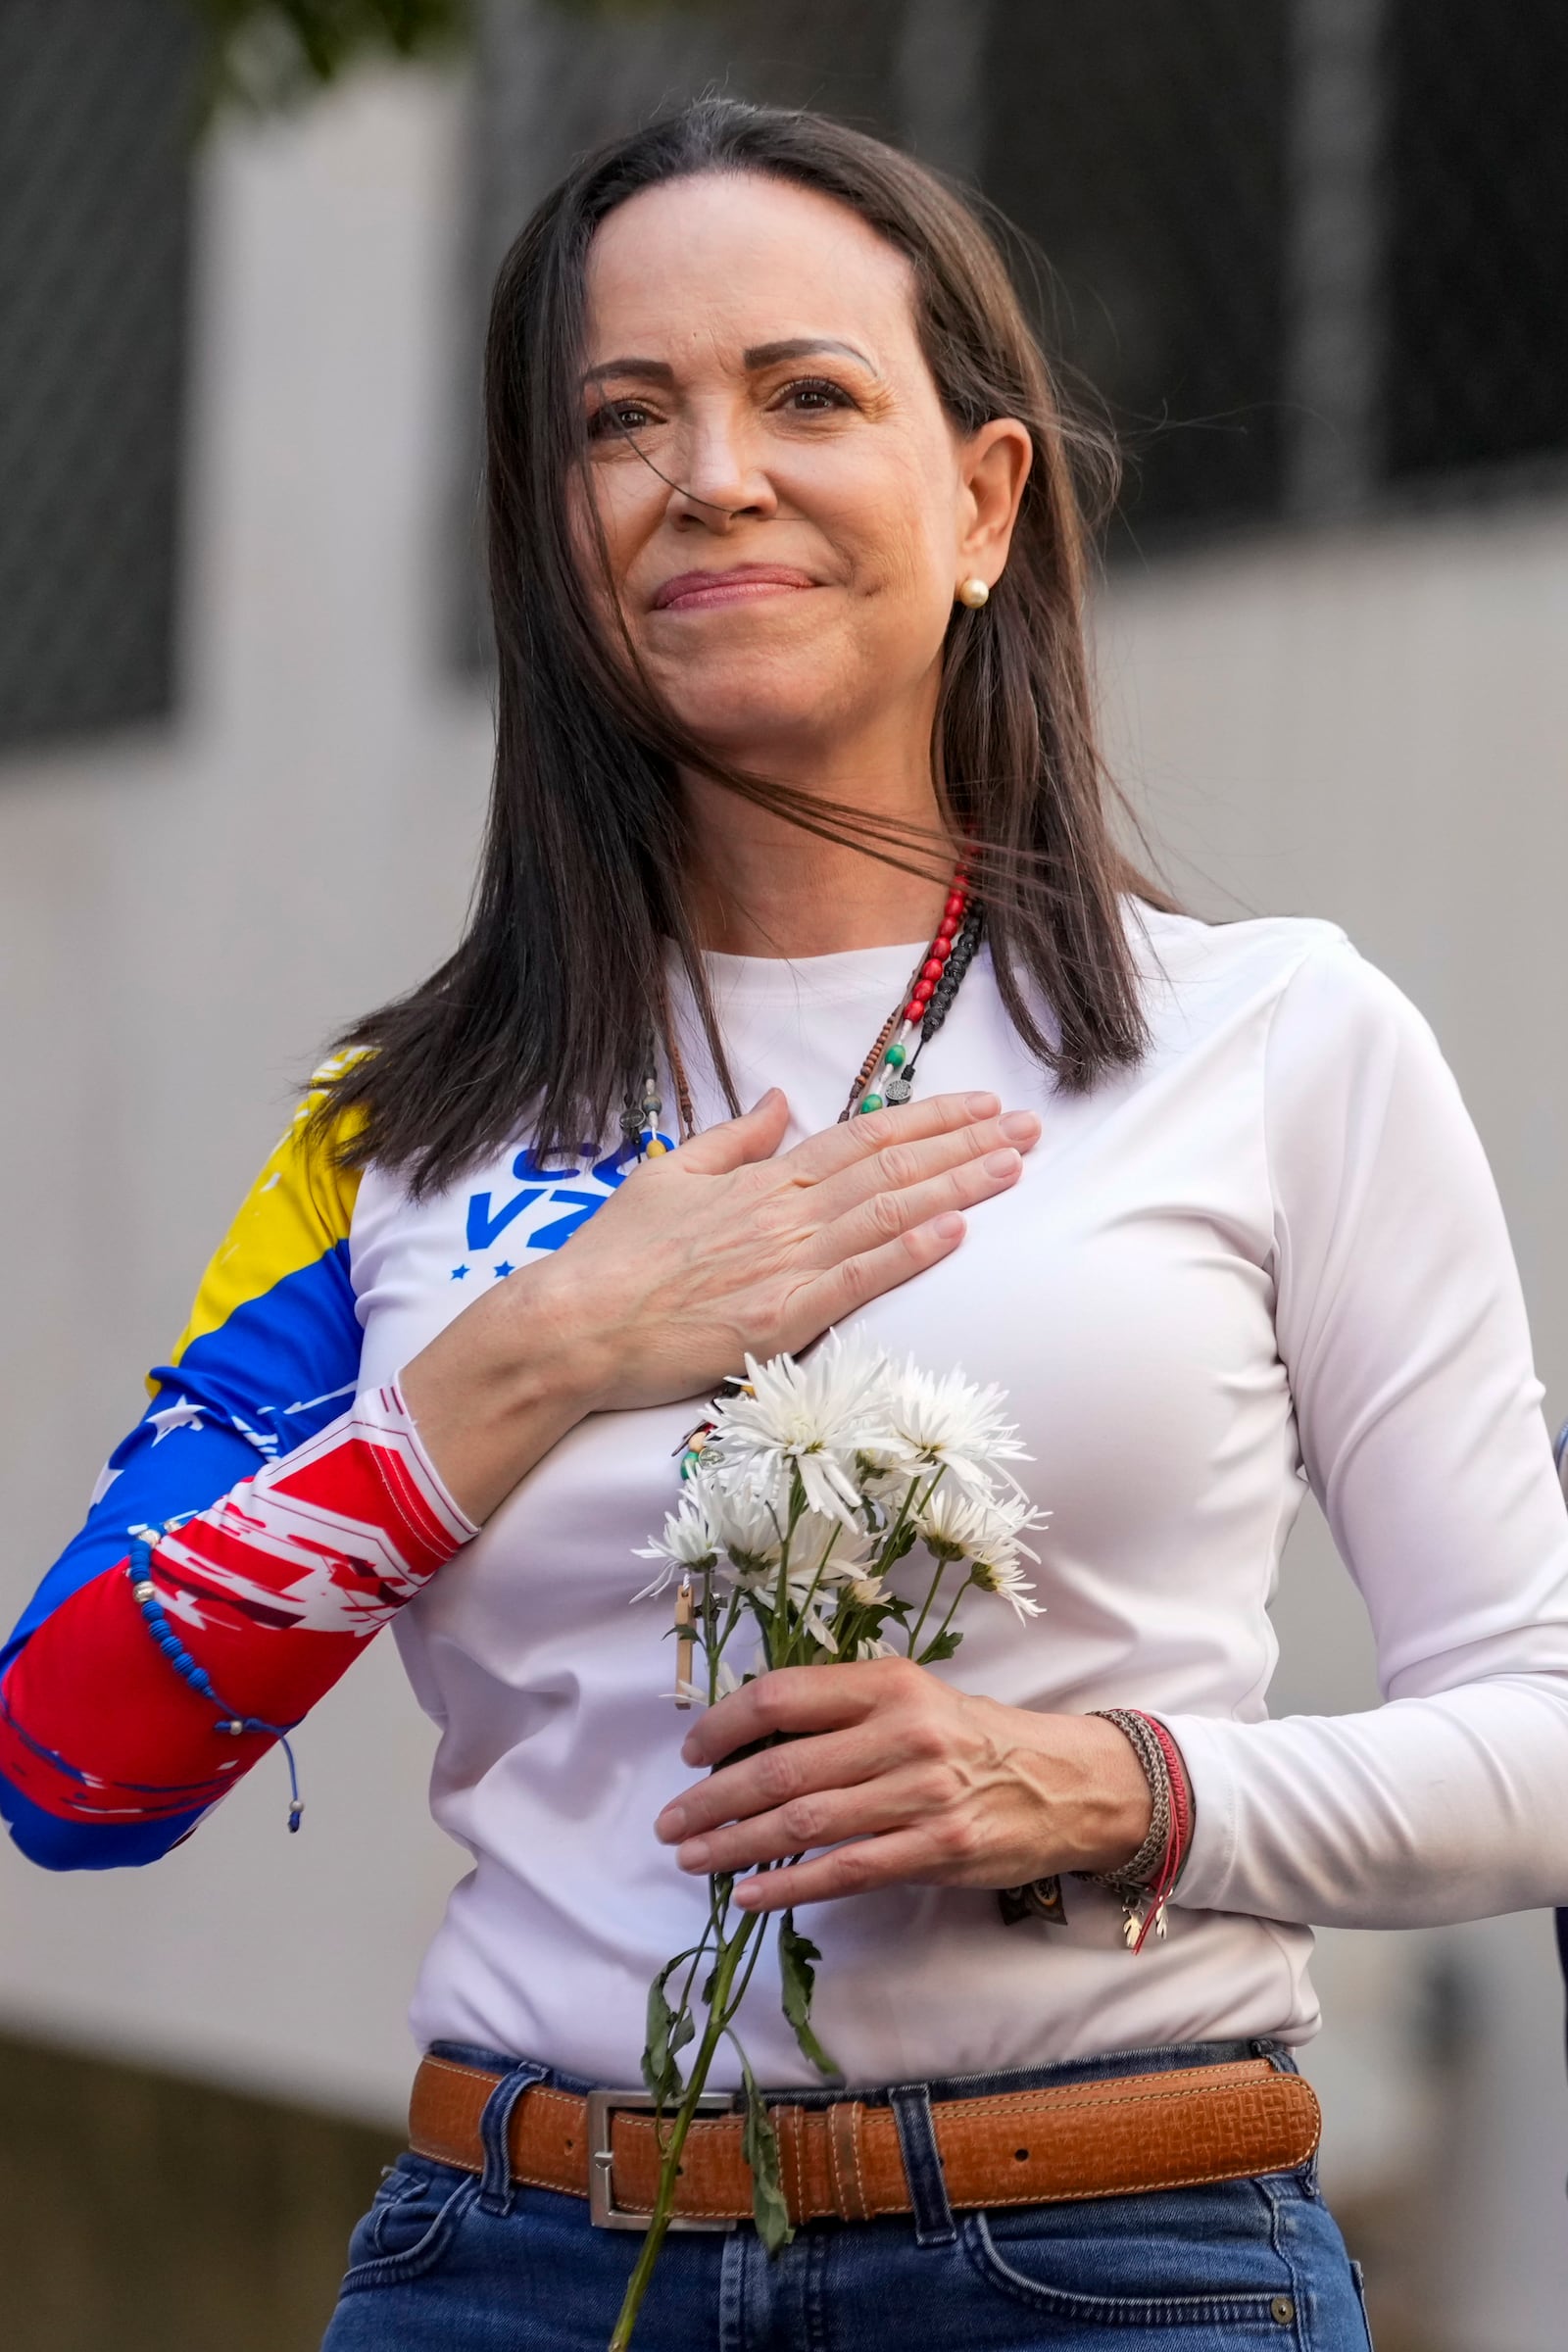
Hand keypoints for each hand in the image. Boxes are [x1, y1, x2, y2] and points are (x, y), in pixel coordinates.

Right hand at [537, 1087, 1039, 1413]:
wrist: (572, 1324)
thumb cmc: (613, 1255)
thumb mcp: (668, 1173)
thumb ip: (736, 1138)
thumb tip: (783, 1101)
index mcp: (763, 1178)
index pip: (864, 1136)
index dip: (929, 1120)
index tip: (982, 1108)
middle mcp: (784, 1212)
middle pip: (892, 1168)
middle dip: (967, 1146)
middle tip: (1029, 1130)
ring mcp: (785, 1264)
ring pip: (887, 1214)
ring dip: (957, 1188)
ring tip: (1013, 1168)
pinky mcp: (780, 1318)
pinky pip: (857, 1279)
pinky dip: (908, 1251)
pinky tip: (955, 1231)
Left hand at [653, 1658, 1152, 1911]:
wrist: (1064, 1783)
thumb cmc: (972, 1738)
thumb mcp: (913, 1699)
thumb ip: (842, 1712)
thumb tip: (749, 1740)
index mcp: (889, 1683)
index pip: (782, 1696)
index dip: (724, 1725)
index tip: (691, 1753)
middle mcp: (903, 1733)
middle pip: (782, 1767)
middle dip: (713, 1798)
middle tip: (670, 1821)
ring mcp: (921, 1794)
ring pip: (804, 1823)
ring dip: (734, 1844)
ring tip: (691, 1858)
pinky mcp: (938, 1850)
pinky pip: (847, 1871)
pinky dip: (790, 1884)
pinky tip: (750, 1894)